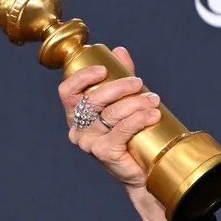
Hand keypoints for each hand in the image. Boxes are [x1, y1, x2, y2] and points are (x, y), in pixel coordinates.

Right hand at [57, 46, 161, 189]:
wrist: (142, 168)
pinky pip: (122, 130)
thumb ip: (119, 76)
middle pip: (93, 100)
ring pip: (111, 113)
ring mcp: (89, 142)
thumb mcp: (123, 101)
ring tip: (153, 99)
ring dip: (136, 102)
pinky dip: (139, 118)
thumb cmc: (130, 133)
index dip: (82, 77)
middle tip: (139, 83)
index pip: (67, 91)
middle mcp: (77, 128)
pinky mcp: (103, 153)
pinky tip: (153, 114)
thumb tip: (119, 51)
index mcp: (76, 113)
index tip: (103, 69)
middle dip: (118, 87)